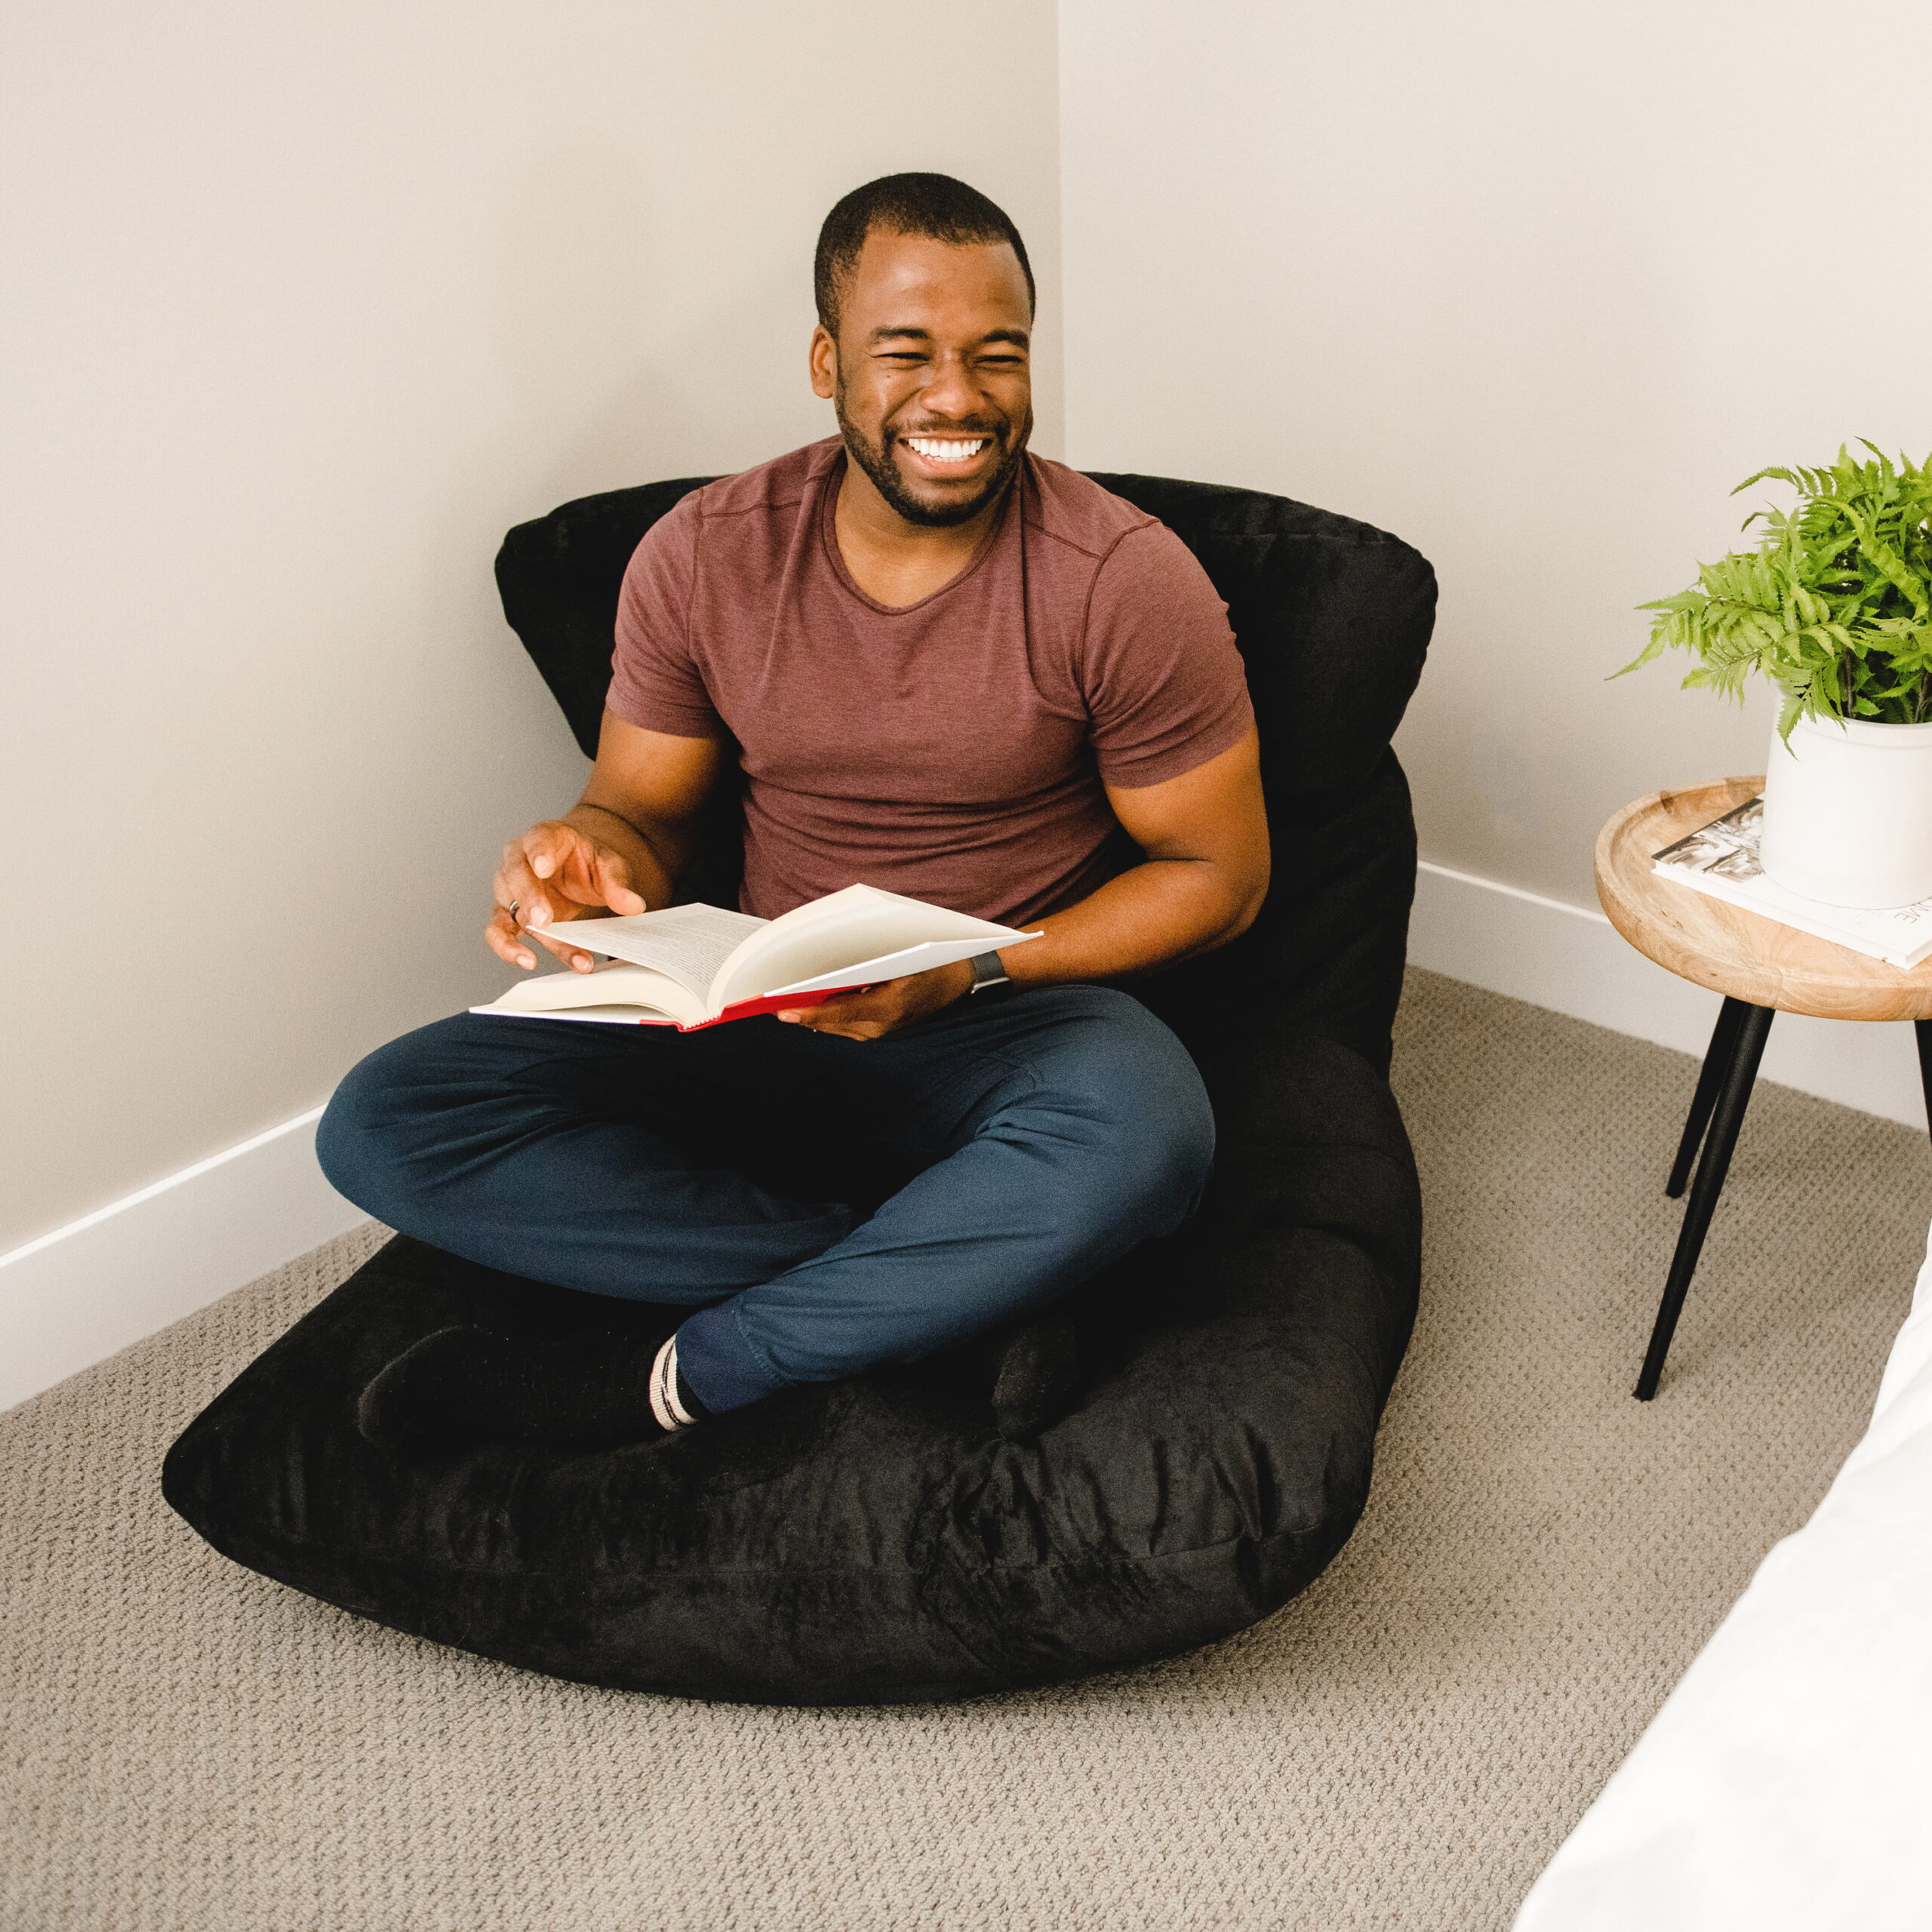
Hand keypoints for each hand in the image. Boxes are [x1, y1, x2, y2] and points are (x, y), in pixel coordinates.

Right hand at [488, 819, 647, 971]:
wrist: (578, 868)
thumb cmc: (586, 860)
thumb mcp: (608, 864)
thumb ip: (617, 883)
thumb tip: (633, 905)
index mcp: (545, 837)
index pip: (538, 841)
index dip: (539, 854)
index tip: (543, 867)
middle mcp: (519, 860)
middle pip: (516, 876)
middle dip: (529, 900)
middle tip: (545, 920)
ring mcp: (510, 888)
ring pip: (505, 910)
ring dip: (516, 935)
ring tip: (531, 958)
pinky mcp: (509, 913)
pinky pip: (499, 931)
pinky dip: (508, 948)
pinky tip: (527, 961)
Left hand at [774, 958, 975, 1040]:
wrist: (958, 979)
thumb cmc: (931, 961)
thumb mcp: (901, 956)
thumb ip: (865, 964)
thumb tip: (826, 966)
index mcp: (887, 1007)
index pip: (838, 1012)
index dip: (807, 1013)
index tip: (780, 1010)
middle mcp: (880, 1025)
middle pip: (829, 1023)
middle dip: (800, 1012)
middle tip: (768, 1003)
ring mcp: (878, 1030)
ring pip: (833, 1026)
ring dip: (809, 1014)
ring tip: (780, 1000)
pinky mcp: (876, 1028)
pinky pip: (843, 1024)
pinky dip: (824, 1014)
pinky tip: (807, 1002)